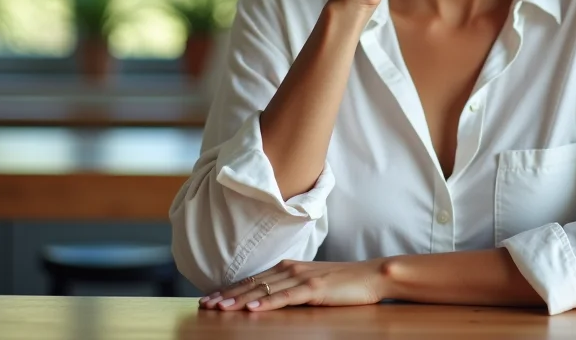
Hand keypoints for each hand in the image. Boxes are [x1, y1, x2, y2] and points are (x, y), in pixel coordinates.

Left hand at [199, 259, 389, 311]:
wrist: (371, 275)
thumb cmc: (343, 282)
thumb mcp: (312, 282)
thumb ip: (291, 286)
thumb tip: (269, 297)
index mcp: (289, 267)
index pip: (253, 279)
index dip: (230, 289)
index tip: (211, 298)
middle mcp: (291, 269)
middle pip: (252, 283)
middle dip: (227, 295)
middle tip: (205, 305)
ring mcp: (302, 277)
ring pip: (264, 290)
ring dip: (239, 299)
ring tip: (220, 308)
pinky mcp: (313, 288)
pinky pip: (285, 297)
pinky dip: (267, 302)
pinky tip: (252, 308)